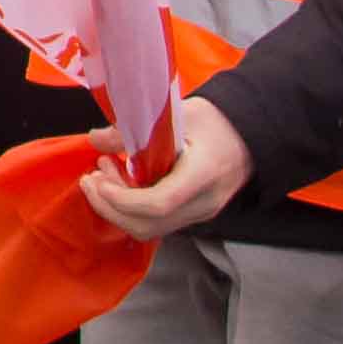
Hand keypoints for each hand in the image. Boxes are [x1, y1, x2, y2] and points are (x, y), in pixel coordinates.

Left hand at [80, 95, 251, 239]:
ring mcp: (199, 213)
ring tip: (102, 176)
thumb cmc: (217, 120)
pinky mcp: (193, 214)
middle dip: (110, 207)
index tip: (99, 181)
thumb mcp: (177, 114)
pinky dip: (132, 208)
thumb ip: (135, 129)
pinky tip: (121, 182)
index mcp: (204, 174)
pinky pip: (157, 222)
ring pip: (150, 228)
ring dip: (118, 208)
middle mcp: (203, 203)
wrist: (251, 135)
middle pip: (149, 225)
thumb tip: (96, 139)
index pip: (159, 203)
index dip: (122, 198)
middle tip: (91, 179)